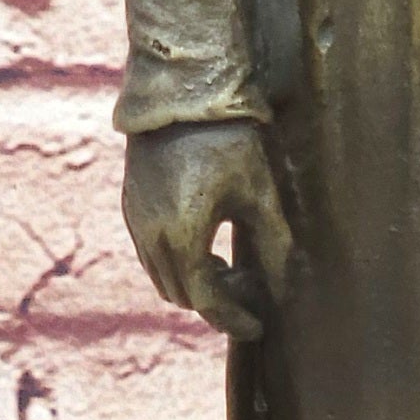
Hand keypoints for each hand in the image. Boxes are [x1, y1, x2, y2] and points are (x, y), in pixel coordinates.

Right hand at [121, 120, 295, 340]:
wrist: (180, 92)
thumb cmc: (227, 140)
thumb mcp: (260, 193)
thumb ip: (274, 244)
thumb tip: (288, 285)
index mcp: (181, 238)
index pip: (206, 300)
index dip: (233, 319)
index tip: (258, 327)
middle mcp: (150, 236)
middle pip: (181, 294)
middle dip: (216, 303)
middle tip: (252, 293)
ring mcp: (136, 220)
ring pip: (162, 277)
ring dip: (194, 283)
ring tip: (232, 269)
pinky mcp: (131, 204)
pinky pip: (150, 253)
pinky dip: (177, 262)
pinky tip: (206, 243)